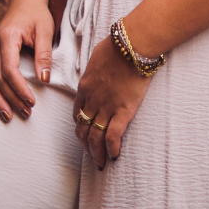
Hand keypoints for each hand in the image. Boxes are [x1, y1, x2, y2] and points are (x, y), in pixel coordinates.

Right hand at [0, 0, 54, 122]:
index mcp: (6, 37)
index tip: (31, 101)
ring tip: (10, 115)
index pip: (10, 69)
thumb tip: (44, 80)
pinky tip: (0, 103)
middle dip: (12, 98)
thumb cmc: (37, 15)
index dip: (19, 88)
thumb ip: (44, 55)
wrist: (25, 1)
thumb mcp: (45, 31)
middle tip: (27, 112)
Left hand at [75, 36, 151, 167]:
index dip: (80, 126)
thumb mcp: (97, 57)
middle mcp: (92, 100)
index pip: (77, 112)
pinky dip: (111, 148)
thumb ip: (96, 69)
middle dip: (85, 145)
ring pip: (95, 136)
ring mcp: (107, 106)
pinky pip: (113, 135)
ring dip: (96, 153)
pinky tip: (114, 156)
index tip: (84, 134)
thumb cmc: (117, 45)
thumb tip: (101, 71)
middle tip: (90, 155)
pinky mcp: (123, 110)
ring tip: (100, 164)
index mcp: (84, 87)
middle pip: (83, 128)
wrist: (132, 45)